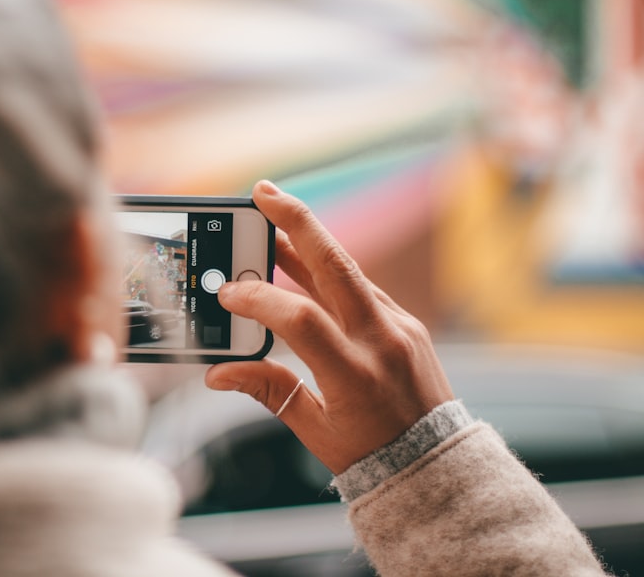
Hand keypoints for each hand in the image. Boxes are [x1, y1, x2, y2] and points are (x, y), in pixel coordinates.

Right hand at [205, 180, 453, 473]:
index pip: (301, 318)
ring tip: (272, 219)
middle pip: (336, 266)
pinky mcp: (406, 322)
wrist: (437, 463)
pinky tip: (303, 261)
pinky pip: (362, 286)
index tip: (228, 295)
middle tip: (263, 193)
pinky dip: (329, 271)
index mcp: (355, 375)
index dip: (259, 299)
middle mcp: (382, 341)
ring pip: (349, 270)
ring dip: (309, 242)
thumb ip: (268, 391)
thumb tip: (219, 372)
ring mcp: (400, 327)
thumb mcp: (314, 430)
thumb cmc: (372, 455)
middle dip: (297, 222)